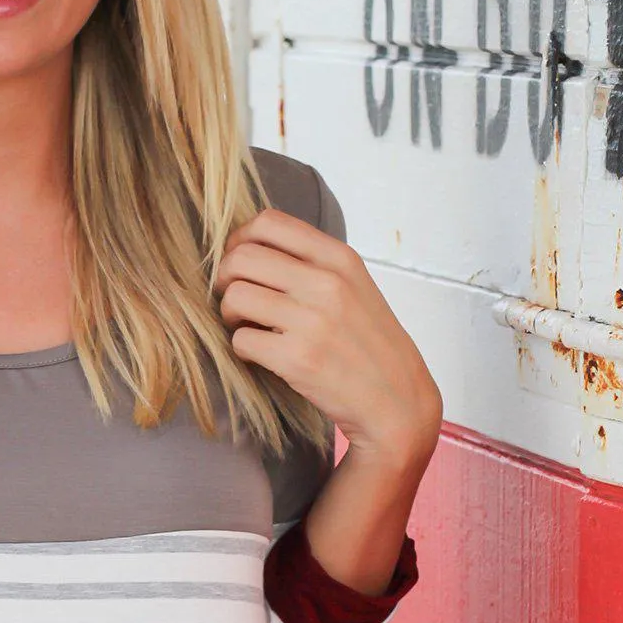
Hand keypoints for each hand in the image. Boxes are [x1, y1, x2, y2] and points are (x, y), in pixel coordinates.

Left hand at [212, 206, 441, 468]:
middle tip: (235, 299)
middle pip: (241, 258)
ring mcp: (312, 321)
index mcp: (339, 258)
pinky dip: (242, 348)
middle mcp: (326, 283)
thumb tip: (250, 246)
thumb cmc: (369, 343)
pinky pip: (241, 340)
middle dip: (225, 279)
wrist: (396, 399)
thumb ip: (311, 262)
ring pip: (235, 297)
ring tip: (247, 326)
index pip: (269, 223)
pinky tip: (260, 354)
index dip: (240, 240)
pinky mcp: (297, 359)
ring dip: (230, 314)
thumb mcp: (354, 286)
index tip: (239, 262)